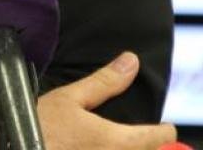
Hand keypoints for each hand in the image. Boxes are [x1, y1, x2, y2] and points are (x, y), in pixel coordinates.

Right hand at [0, 52, 175, 149]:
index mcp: (115, 141)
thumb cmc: (36, 129)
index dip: (163, 130)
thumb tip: (130, 61)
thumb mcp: (69, 99)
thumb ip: (103, 82)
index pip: (157, 138)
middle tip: (142, 140)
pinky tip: (89, 148)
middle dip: (146, 147)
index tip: (166, 127)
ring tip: (113, 144)